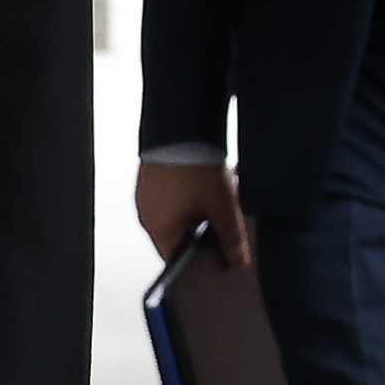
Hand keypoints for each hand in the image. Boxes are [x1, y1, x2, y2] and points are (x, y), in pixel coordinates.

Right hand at [135, 160, 250, 267]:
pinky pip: (170, 194)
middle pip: (178, 235)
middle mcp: (146, 214)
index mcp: (158, 229)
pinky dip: (187, 192)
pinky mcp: (150, 175)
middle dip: (203, 228)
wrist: (180, 124)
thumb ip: (231, 239)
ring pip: (176, 213)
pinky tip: (203, 178)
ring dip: (196, 208)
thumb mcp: (222, 206)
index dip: (198, 260)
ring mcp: (146, 193)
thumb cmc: (193, 165)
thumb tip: (238, 260)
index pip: (176, 260)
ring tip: (215, 192)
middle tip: (221, 214)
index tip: (216, 253)